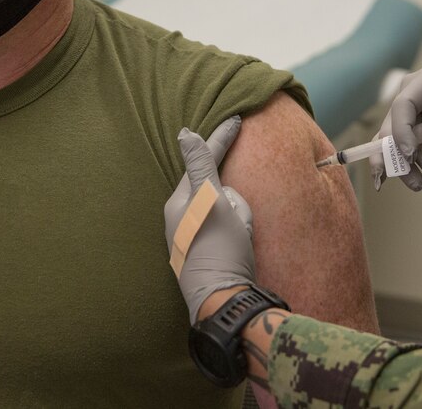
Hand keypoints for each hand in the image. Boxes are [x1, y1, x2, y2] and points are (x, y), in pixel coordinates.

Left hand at [163, 116, 257, 323]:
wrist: (224, 304)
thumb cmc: (221, 250)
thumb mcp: (214, 202)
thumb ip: (201, 166)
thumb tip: (186, 134)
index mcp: (181, 202)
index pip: (203, 159)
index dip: (221, 138)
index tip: (236, 117)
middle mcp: (180, 217)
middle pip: (215, 189)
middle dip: (232, 197)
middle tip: (241, 217)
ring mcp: (189, 237)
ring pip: (223, 210)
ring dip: (235, 216)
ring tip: (241, 238)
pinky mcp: (201, 254)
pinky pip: (224, 230)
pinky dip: (234, 231)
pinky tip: (238, 248)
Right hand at [370, 67, 421, 191]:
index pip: (403, 104)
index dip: (401, 130)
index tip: (411, 155)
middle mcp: (412, 96)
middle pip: (393, 127)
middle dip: (403, 156)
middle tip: (418, 183)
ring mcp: (411, 115)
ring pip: (396, 145)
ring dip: (413, 168)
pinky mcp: (414, 134)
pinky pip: (403, 152)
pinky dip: (409, 169)